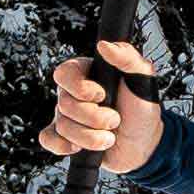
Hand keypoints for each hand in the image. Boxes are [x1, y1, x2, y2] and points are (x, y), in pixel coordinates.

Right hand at [36, 34, 165, 178]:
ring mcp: (68, 116)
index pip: (65, 73)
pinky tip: (79, 148)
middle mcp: (73, 93)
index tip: (102, 95)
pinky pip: (48, 139)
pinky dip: (62, 146)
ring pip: (63, 126)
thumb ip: (128, 57)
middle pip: (64, 104)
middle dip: (94, 117)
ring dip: (90, 137)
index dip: (79, 87)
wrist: (145, 144)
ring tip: (109, 137)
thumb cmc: (143, 108)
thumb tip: (104, 46)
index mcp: (87, 74)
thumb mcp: (143, 79)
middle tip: (115, 119)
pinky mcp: (66, 138)